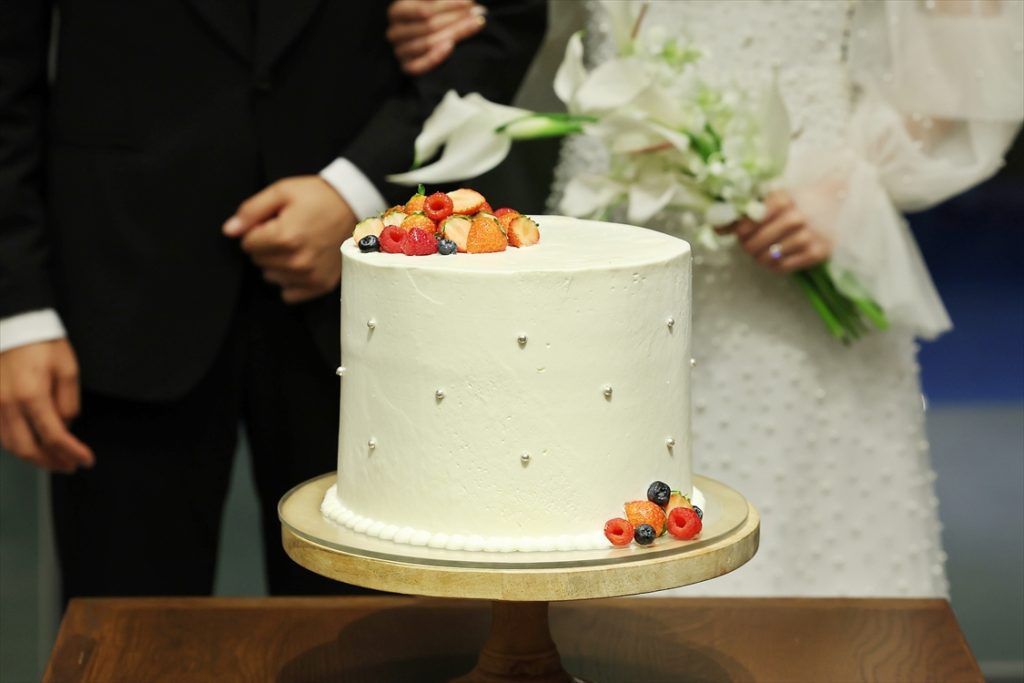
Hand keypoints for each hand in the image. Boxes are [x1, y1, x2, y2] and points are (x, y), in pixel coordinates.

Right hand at [0, 340, 93, 471]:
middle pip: (28, 449)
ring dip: (34, 458)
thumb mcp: (68, 370)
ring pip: (10, 446)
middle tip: (71, 466)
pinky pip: (0, 434)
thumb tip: (66, 427)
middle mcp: (7, 405)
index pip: (54, 437)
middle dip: (52, 462)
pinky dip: (17, 446)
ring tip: (55, 460)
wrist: (16, 326)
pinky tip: (33, 446)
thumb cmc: (44, 345)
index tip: (87, 460)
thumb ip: (68, 402)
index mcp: (32, 396)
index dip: (72, 453)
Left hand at [223, 176, 355, 302]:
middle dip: (266, 246)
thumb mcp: (281, 192)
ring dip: (277, 263)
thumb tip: (229, 231)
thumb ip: (251, 211)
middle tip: (288, 230)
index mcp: (285, 237)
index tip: (274, 221)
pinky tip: (301, 262)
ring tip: (297, 245)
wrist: (353, 205)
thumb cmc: (316, 196)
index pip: (247, 244)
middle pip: (258, 261)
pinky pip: (288, 294)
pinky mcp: (321, 285)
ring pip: (271, 277)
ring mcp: (310, 276)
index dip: (257, 230)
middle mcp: (297, 261)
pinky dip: (290, 280)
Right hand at [387, 0, 486, 75]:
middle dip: (456, 19)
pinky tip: (451, 46)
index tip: (469, 3)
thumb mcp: (431, 2)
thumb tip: (465, 1)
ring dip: (455, 33)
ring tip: (475, 25)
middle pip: (429, 26)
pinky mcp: (407, 67)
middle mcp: (395, 31)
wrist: (426, 35)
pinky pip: (420, 65)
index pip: (423, 10)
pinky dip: (436, 56)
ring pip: (428, 43)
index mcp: (397, 11)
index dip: (448, 5)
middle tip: (478, 14)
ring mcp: (400, 51)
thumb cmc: (431, 13)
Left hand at [720, 190, 831, 272]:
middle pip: (752, 244)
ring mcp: (807, 236)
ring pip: (766, 258)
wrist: (838, 202)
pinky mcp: (817, 252)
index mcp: (781, 199)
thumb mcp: (775, 198)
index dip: (738, 233)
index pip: (744, 226)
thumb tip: (716, 229)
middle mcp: (794, 217)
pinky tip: (776, 258)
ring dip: (759, 258)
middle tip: (750, 244)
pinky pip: (783, 267)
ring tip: (763, 251)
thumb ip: (746, 212)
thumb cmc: (800, 199)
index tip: (741, 233)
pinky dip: (774, 266)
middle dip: (747, 247)